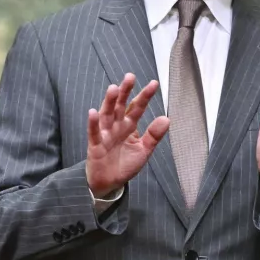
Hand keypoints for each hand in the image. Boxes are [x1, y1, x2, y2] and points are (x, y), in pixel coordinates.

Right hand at [86, 73, 169, 196]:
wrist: (109, 182)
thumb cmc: (125, 164)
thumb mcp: (144, 150)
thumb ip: (154, 135)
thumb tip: (167, 119)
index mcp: (129, 125)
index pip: (138, 107)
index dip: (145, 96)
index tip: (154, 84)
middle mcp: (117, 125)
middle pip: (121, 105)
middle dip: (125, 91)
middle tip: (130, 77)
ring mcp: (105, 133)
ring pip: (107, 114)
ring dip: (109, 102)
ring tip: (113, 89)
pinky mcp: (95, 144)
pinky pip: (94, 132)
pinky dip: (93, 122)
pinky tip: (93, 112)